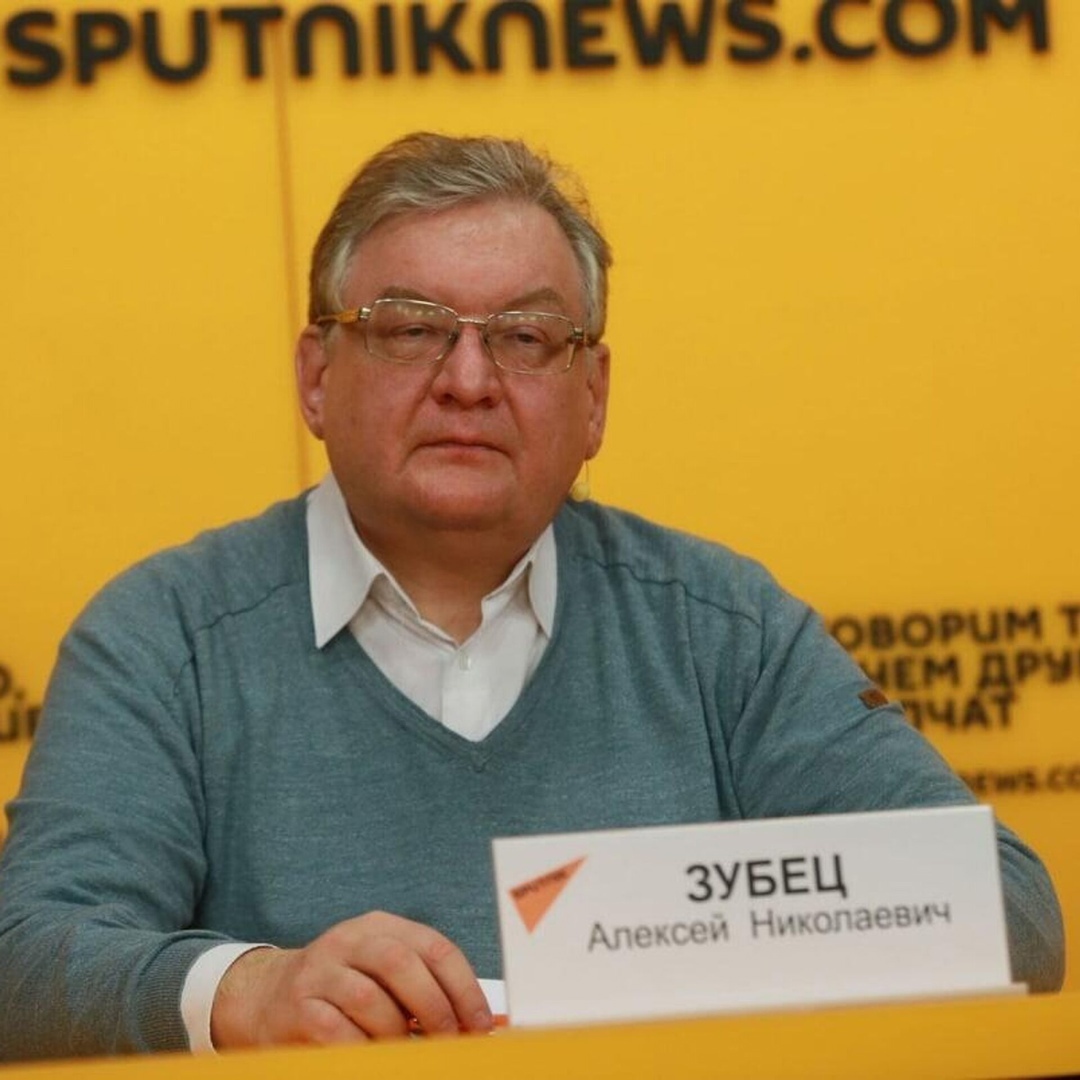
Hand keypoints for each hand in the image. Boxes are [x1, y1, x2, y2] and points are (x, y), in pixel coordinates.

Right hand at [210, 911, 492, 1046]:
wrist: (266, 997)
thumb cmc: (343, 990)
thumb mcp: (382, 974)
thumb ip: (423, 989)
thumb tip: (478, 1024)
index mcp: (379, 927)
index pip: (433, 946)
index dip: (463, 986)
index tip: (480, 1023)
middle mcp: (348, 941)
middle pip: (400, 963)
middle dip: (434, 1007)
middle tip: (450, 1040)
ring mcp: (319, 973)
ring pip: (370, 1000)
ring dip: (398, 1034)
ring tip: (408, 1053)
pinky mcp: (298, 1009)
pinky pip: (337, 1032)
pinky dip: (363, 1049)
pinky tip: (373, 1057)